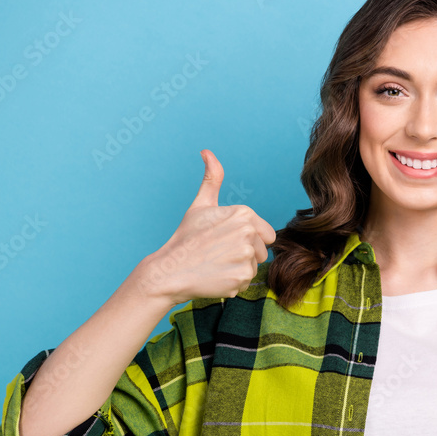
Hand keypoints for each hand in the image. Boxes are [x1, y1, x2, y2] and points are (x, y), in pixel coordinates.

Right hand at [137, 149, 276, 303]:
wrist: (169, 270)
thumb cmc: (186, 238)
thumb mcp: (200, 205)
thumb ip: (212, 179)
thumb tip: (207, 153)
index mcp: (244, 213)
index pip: (267, 234)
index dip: (248, 239)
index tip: (225, 240)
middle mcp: (248, 232)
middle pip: (262, 251)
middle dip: (245, 255)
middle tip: (219, 253)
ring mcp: (245, 255)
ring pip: (254, 266)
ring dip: (238, 268)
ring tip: (216, 264)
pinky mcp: (241, 277)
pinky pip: (246, 282)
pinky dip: (233, 282)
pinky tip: (215, 276)